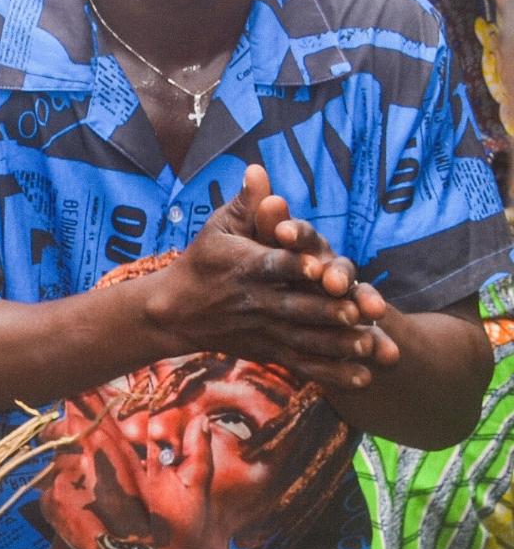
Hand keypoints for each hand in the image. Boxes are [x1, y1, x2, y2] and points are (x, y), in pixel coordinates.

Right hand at [145, 164, 396, 389]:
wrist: (178, 310)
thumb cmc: (204, 260)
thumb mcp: (219, 226)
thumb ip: (247, 203)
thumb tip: (259, 169)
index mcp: (245, 266)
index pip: (272, 264)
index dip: (294, 264)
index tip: (319, 265)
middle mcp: (256, 300)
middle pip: (296, 307)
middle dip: (328, 310)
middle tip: (360, 311)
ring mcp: (264, 329)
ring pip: (305, 339)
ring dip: (339, 344)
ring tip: (370, 345)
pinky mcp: (270, 351)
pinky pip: (304, 365)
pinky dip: (332, 374)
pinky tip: (362, 378)